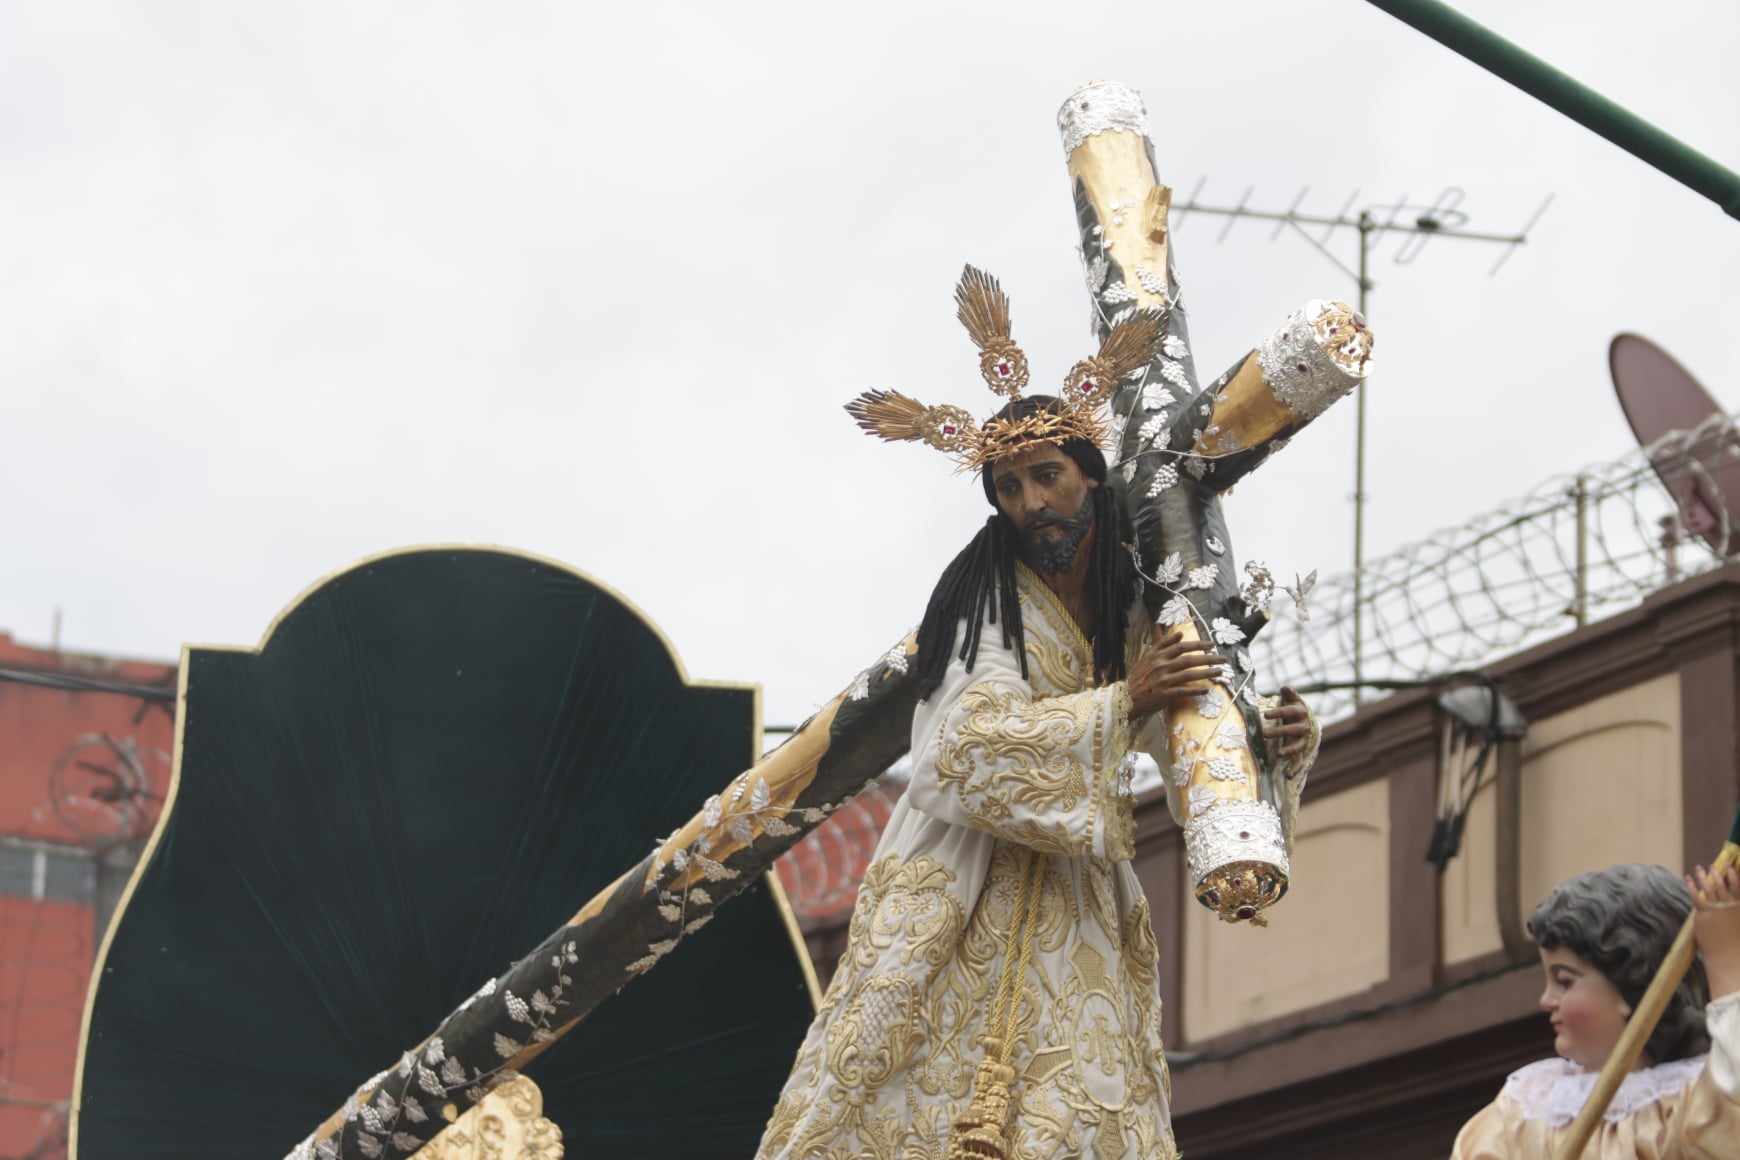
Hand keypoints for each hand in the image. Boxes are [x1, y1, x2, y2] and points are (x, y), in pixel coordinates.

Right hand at [1128, 627, 1225, 718]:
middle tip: (1222, 658)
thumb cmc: (1138, 677)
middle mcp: (1160, 665)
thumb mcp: (1148, 657)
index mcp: (1156, 655)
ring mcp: (1162, 680)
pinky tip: (1206, 690)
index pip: (1180, 646)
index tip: (1212, 644)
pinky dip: (1195, 691)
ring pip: (1189, 674)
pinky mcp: (1163, 694)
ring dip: (1206, 673)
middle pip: (1189, 659)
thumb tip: (1179, 633)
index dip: (1198, 644)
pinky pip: (1183, 691)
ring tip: (1219, 672)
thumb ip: (1163, 644)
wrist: (1125, 697)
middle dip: (1208, 658)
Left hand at [1262, 686, 1311, 774]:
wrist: (1305, 722)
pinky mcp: (1300, 751)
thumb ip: (1289, 694)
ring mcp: (1303, 740)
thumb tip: (1286, 688)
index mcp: (1301, 712)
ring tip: (1279, 754)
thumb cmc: (1293, 708)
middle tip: (1264, 733)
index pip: (1291, 711)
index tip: (1266, 714)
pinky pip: (1299, 761)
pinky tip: (1288, 775)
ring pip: (1298, 746)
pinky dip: (1294, 769)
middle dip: (1280, 731)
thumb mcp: (1292, 700)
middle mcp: (1304, 727)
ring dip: (1289, 750)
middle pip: (1294, 730)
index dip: (1279, 712)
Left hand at [1689, 863, 1739, 999]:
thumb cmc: (1737, 946)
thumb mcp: (1739, 927)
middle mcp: (1731, 906)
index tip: (1731, 866)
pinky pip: (1696, 896)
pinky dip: (1691, 885)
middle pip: (1722, 885)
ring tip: (1700, 868)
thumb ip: (1737, 912)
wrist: (1729, 959)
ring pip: (1709, 887)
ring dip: (1703, 876)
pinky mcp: (1703, 915)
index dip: (1735, 876)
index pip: (1739, 887)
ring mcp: (1717, 910)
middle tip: (1713, 865)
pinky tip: (1687, 878)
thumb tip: (1734, 903)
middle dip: (1717, 873)